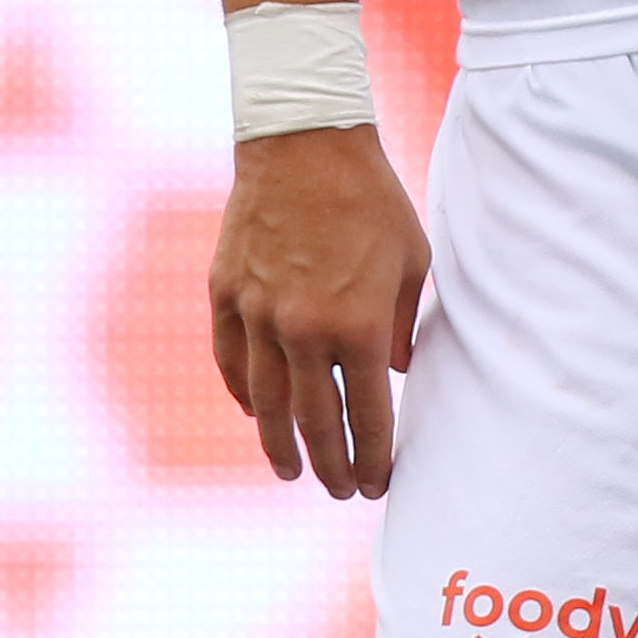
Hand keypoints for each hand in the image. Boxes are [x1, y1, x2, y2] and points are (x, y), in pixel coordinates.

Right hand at [209, 123, 429, 497]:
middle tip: (339, 491)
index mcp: (358, 324)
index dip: (372, 456)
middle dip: (330, 464)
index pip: (368, 412)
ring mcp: (256, 317)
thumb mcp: (412, 259)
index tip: (376, 484)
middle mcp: (302, 331)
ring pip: (264, 403)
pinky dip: (244, 394)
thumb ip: (404, 323)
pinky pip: (232, 363)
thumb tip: (394, 372)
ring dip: (279, 444)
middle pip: (313, 421)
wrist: (304, 146)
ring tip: (292, 471)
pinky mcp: (224, 298)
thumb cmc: (372, 200)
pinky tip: (255, 413)